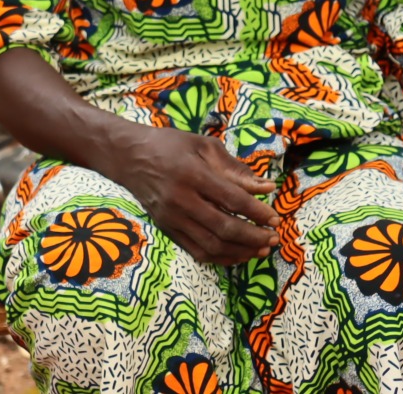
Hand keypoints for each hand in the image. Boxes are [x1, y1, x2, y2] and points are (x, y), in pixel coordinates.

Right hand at [100, 124, 280, 266]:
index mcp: (192, 174)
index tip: (276, 219)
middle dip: (254, 236)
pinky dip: (221, 257)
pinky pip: (197, 251)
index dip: (258, 212)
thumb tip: (266, 188)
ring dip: (241, 251)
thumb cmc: (168, 145)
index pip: (232, 199)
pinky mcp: (166, 228)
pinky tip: (238, 254)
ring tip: (261, 249)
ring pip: (212, 245)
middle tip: (274, 238)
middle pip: (224, 227)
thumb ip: (235, 169)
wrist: (127, 156)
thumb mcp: (203, 146)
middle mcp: (180, 199)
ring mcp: (171, 217)